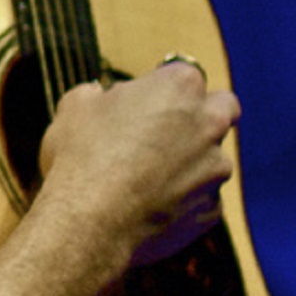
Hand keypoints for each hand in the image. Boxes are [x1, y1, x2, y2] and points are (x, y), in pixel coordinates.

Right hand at [38, 59, 237, 269]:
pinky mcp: (212, 209)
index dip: (161, 86)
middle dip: (200, 114)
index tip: (140, 100)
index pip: (183, 73)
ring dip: (187, 162)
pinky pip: (201, 198)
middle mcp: (209, 124)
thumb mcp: (74, 107)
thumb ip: (97, 94)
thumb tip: (100, 96)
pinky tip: (146, 205)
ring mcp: (215, 169)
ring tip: (143, 178)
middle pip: (221, 108)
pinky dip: (181, 199)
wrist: (91, 222)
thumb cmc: (81, 155)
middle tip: (163, 129)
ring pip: (211, 158)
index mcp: (178, 87)